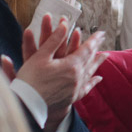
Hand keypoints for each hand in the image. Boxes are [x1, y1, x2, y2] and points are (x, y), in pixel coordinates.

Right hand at [4, 14, 107, 131]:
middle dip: (96, 48)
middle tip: (102, 39)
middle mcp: (77, 78)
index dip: (94, 40)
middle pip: (90, 60)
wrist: (26, 106)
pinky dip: (92, 81)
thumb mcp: (40, 56)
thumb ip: (54, 40)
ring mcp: (75, 89)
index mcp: (71, 66)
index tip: (101, 32)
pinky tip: (98, 78)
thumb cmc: (30, 80)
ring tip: (104, 56)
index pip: (86, 49)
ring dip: (97, 63)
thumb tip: (65, 24)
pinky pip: (86, 88)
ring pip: (90, 73)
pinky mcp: (71, 98)